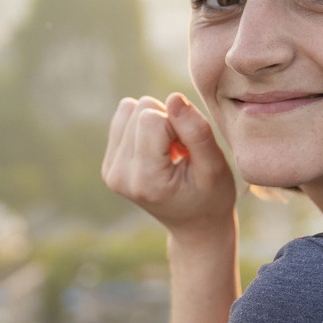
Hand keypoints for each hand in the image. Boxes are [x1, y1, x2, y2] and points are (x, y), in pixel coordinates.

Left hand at [102, 92, 235, 238]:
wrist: (195, 225)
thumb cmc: (212, 196)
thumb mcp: (214, 166)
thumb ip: (196, 131)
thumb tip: (173, 98)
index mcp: (146, 181)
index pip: (153, 119)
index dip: (179, 125)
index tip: (190, 149)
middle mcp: (120, 177)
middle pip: (139, 110)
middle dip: (166, 122)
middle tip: (181, 151)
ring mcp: (111, 172)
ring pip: (129, 109)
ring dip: (155, 122)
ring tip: (171, 152)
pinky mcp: (109, 165)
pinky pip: (123, 117)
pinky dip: (144, 127)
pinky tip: (158, 151)